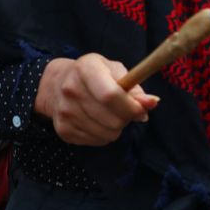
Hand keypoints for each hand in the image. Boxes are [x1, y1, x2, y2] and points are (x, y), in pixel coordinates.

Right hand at [35, 54, 159, 145]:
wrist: (57, 84)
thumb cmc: (94, 75)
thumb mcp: (114, 71)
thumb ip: (134, 87)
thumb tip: (152, 103)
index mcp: (85, 68)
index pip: (110, 95)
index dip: (131, 107)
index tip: (141, 109)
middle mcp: (70, 90)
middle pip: (112, 119)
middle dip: (126, 118)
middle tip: (124, 110)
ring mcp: (64, 112)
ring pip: (107, 134)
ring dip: (116, 128)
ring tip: (110, 114)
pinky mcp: (63, 130)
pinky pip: (97, 141)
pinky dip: (104, 135)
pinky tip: (98, 121)